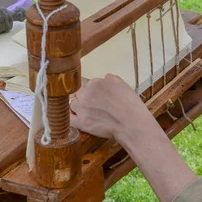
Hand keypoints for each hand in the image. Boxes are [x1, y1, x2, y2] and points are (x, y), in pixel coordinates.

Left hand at [71, 74, 198, 201]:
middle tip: (95, 107)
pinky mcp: (81, 123)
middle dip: (85, 99)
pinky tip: (76, 121)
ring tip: (89, 115)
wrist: (132, 124)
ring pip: (73, 105)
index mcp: (96, 83)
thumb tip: (105, 77)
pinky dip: (71, 120)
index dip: (94, 93)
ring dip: (78, 109)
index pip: (88, 85)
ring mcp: (82, 108)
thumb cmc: (131, 105)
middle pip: (79, 94)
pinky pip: (69, 119)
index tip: (100, 99)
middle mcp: (86, 93)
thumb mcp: (124, 85)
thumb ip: (111, 79)